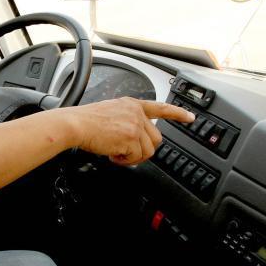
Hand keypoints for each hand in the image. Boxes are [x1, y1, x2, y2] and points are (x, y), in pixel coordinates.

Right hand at [66, 97, 194, 165]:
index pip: (160, 107)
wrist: (75, 124)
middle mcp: (136, 112)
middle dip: (143, 149)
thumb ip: (127, 120)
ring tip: (117, 154)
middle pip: (156, 138)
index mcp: (132, 104)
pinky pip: (136, 157)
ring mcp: (135, 124)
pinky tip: (113, 155)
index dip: (177, 113)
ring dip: (133, 157)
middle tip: (127, 153)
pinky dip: (125, 161)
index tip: (190, 118)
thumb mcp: (111, 111)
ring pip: (148, 150)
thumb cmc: (85, 121)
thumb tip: (134, 139)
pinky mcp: (131, 137)